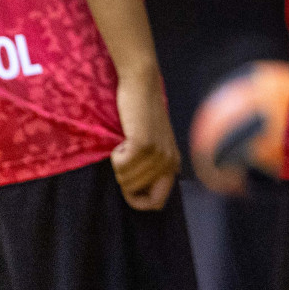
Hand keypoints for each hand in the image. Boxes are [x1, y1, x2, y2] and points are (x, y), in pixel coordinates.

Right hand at [111, 69, 180, 210]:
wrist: (142, 86)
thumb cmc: (141, 115)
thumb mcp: (153, 145)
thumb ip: (150, 169)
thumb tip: (141, 200)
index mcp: (173, 164)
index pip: (157, 202)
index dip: (137, 202)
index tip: (126, 188)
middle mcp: (169, 162)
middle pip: (134, 191)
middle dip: (122, 176)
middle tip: (126, 152)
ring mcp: (158, 154)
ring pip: (126, 179)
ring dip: (118, 164)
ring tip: (127, 143)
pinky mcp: (144, 144)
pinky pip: (120, 165)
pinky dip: (115, 156)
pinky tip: (124, 140)